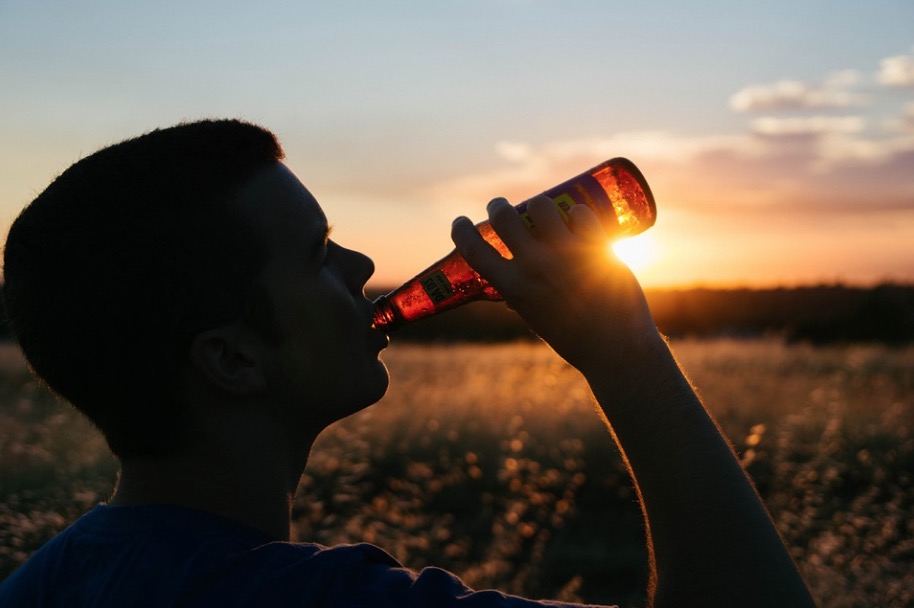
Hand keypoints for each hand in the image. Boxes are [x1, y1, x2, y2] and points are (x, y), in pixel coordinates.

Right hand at [451, 195, 660, 373]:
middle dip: (497, 206)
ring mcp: (566, 254)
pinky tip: (578, 220)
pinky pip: (580, 213)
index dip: (461, 231)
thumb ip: (522, 299)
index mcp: (513, 288)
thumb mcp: (536, 319)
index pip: (473, 249)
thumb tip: (511, 292)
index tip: (460, 222)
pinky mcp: (596, 247)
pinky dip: (577, 213)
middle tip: (500, 207)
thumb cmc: (573, 338)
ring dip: (539, 206)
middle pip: (504, 217)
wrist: (615, 349)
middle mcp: (535, 267)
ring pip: (541, 206)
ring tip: (544, 212)